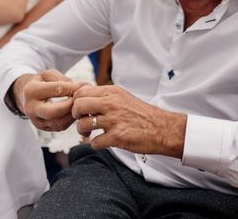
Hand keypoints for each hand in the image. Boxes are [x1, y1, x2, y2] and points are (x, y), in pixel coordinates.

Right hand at [13, 70, 86, 131]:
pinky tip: (78, 111)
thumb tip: (83, 86)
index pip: (56, 90)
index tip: (84, 85)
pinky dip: (72, 119)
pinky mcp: (44, 128)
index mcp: (31, 91)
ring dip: (73, 114)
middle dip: (71, 105)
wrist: (27, 96)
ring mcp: (36, 121)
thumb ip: (64, 79)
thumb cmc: (42, 82)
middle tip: (82, 98)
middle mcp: (31, 108)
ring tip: (82, 105)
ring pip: (58, 123)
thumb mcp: (49, 75)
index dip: (72, 88)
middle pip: (53, 112)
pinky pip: (61, 127)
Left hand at [72, 85, 186, 157]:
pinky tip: (102, 142)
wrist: (161, 128)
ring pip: (82, 124)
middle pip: (78, 106)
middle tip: (82, 120)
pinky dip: (95, 144)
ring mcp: (113, 120)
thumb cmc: (141, 114)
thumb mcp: (123, 97)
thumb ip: (104, 96)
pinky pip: (94, 142)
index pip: (82, 92)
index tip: (80, 109)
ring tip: (90, 133)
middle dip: (75, 115)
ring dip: (83, 132)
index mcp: (112, 92)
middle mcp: (111, 104)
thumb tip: (82, 96)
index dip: (76, 102)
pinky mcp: (117, 137)